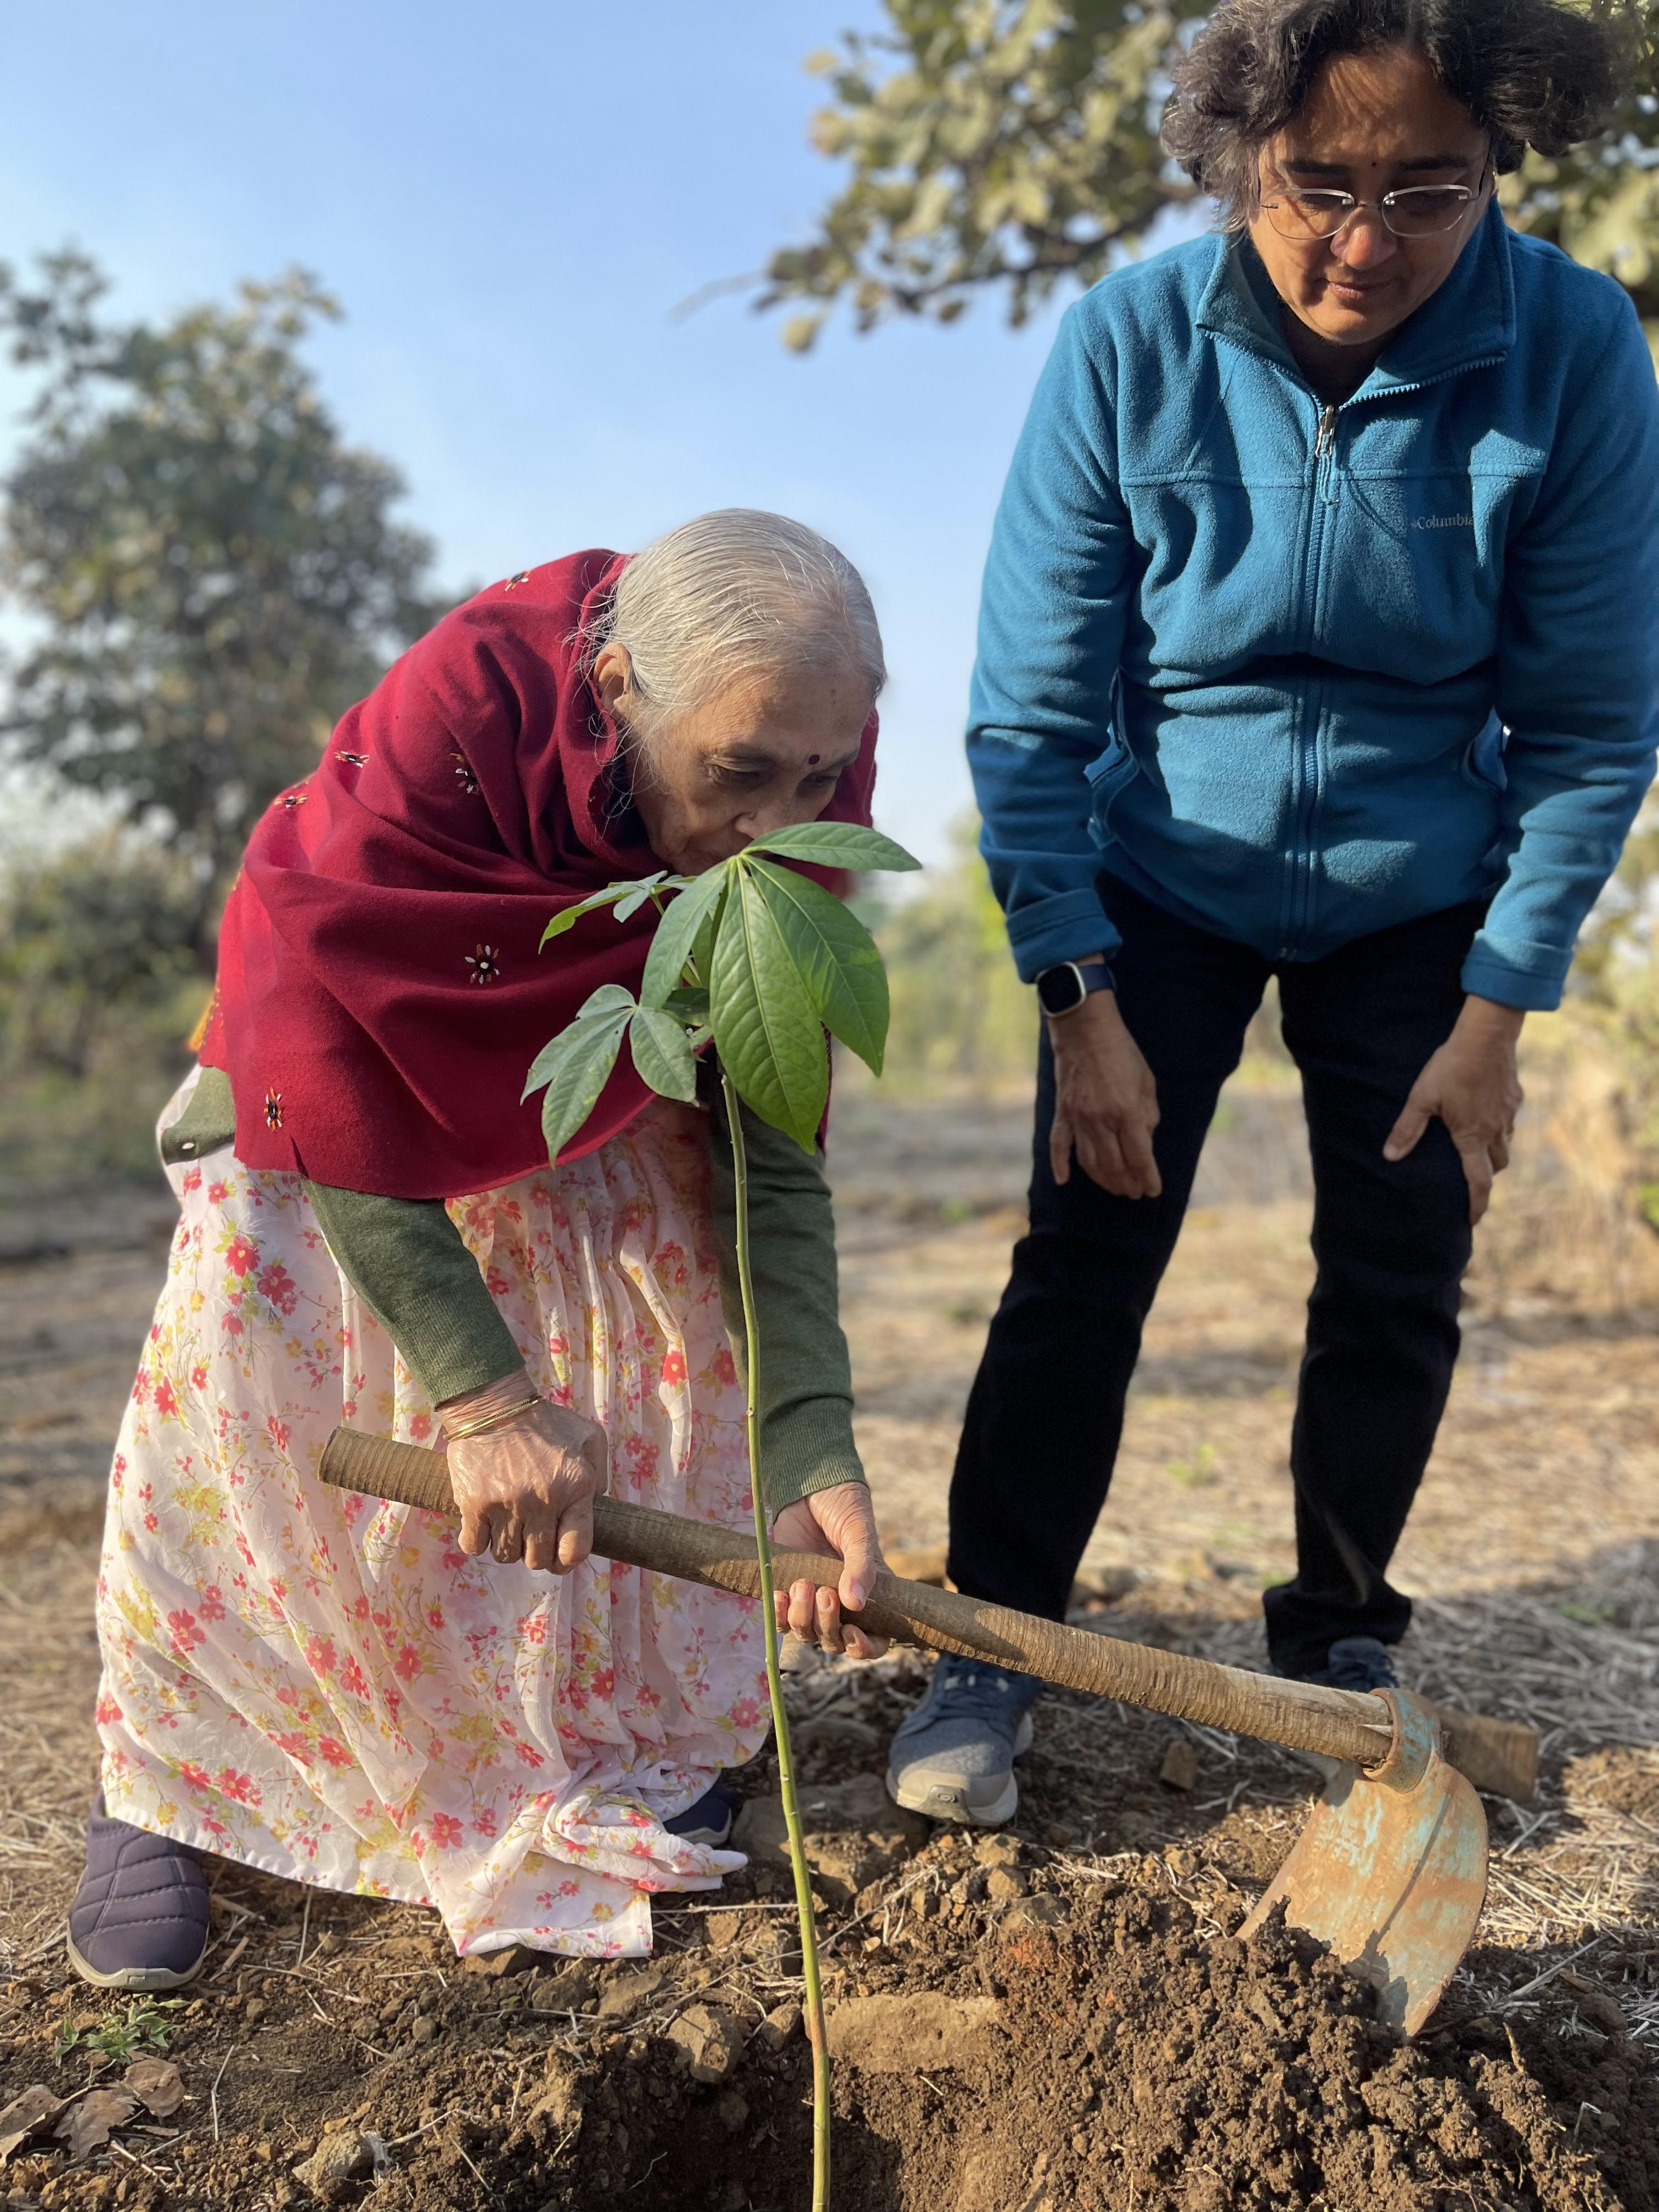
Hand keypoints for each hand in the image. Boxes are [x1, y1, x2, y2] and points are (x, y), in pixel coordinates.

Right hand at [439, 1371, 607, 1572]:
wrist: (493, 1405)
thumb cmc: (545, 1422)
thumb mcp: (588, 1437)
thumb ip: (599, 1474)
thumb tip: (596, 1507)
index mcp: (574, 1488)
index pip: (575, 1550)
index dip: (567, 1560)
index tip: (559, 1555)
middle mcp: (542, 1501)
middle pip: (538, 1559)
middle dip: (535, 1553)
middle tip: (529, 1535)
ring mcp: (506, 1505)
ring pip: (506, 1556)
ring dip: (507, 1546)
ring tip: (507, 1524)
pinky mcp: (474, 1504)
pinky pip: (475, 1546)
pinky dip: (478, 1540)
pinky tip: (483, 1523)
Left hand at [770, 1483, 887, 1659]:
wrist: (809, 1486)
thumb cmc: (844, 1507)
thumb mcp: (858, 1531)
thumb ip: (861, 1566)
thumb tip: (855, 1603)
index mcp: (871, 1594)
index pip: (875, 1640)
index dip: (865, 1648)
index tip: (853, 1634)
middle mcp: (842, 1604)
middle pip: (835, 1642)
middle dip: (828, 1626)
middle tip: (824, 1593)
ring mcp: (813, 1599)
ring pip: (807, 1634)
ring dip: (803, 1617)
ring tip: (802, 1584)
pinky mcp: (787, 1590)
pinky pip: (781, 1621)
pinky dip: (779, 1614)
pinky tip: (779, 1594)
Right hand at [1049, 982, 1161, 1196]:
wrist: (1085, 1030)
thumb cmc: (1122, 1053)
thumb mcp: (1147, 1082)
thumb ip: (1148, 1115)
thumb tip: (1145, 1141)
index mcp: (1127, 1111)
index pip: (1140, 1157)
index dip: (1148, 1178)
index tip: (1153, 1191)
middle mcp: (1101, 1120)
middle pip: (1114, 1166)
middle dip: (1127, 1184)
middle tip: (1134, 1192)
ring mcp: (1078, 1118)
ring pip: (1089, 1162)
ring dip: (1103, 1180)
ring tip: (1115, 1188)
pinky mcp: (1062, 1113)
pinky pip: (1058, 1145)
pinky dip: (1059, 1165)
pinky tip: (1063, 1181)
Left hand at [1384, 996, 1524, 1225]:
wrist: (1486, 1036)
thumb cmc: (1450, 1066)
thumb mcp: (1421, 1098)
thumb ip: (1407, 1128)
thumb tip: (1390, 1156)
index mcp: (1472, 1137)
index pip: (1478, 1182)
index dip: (1476, 1205)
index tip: (1472, 1221)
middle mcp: (1495, 1131)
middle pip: (1496, 1167)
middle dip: (1484, 1178)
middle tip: (1471, 1182)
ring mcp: (1508, 1114)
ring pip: (1506, 1145)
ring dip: (1494, 1154)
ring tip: (1478, 1153)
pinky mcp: (1515, 1097)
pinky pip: (1510, 1122)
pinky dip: (1500, 1129)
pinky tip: (1487, 1118)